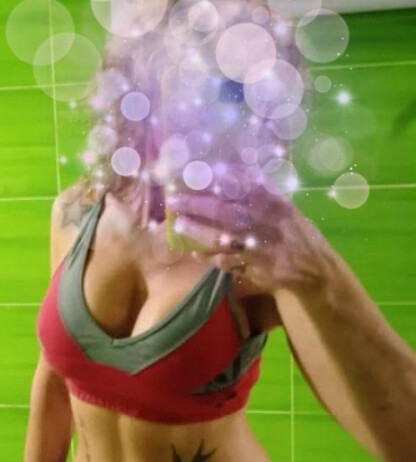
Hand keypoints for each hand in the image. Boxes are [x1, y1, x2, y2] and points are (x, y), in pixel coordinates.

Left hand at [167, 186, 338, 296]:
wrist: (313, 267)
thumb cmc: (293, 232)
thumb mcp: (283, 206)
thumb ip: (259, 189)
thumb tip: (233, 166)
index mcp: (273, 202)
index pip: (241, 184)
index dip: (214, 179)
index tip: (192, 172)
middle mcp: (266, 223)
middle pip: (224, 211)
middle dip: (196, 204)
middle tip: (174, 200)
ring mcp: (259, 248)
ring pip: (221, 239)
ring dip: (198, 232)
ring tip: (179, 225)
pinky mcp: (255, 269)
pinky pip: (225, 262)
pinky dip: (209, 257)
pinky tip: (196, 251)